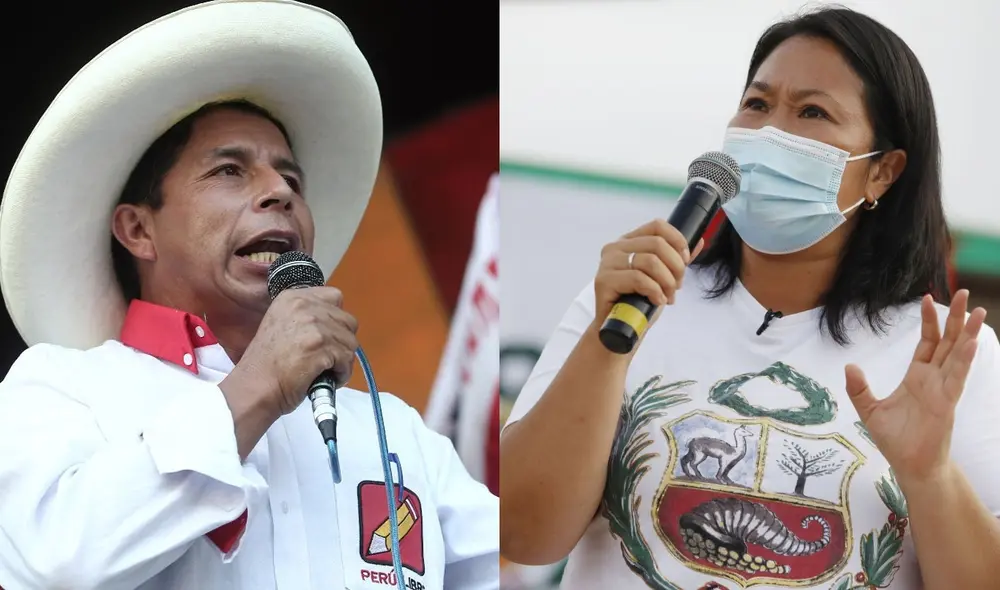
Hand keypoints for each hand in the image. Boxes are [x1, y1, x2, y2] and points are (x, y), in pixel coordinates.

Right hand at [231, 286, 358, 416]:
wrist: (255, 387)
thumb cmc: (267, 364)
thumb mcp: (281, 324)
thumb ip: (306, 316)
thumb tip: (335, 323)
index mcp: (293, 298)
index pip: (335, 296)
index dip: (336, 319)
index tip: (327, 336)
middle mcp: (304, 306)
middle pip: (348, 320)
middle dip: (342, 342)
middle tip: (329, 357)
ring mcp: (313, 326)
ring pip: (351, 342)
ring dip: (343, 360)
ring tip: (326, 371)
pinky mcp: (320, 347)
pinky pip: (346, 360)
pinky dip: (342, 374)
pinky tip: (327, 379)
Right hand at [593, 219, 703, 323]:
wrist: (620, 329)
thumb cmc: (639, 303)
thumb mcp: (662, 278)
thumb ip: (676, 259)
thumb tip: (699, 241)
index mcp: (628, 242)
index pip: (657, 226)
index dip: (677, 240)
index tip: (685, 260)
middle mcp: (615, 248)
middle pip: (657, 244)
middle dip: (675, 267)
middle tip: (677, 286)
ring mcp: (607, 264)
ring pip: (650, 261)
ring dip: (667, 282)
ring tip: (667, 296)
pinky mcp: (604, 281)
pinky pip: (639, 279)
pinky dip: (655, 291)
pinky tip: (657, 301)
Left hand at [845, 290, 985, 485]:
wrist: (910, 466)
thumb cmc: (895, 440)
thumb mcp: (869, 410)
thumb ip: (859, 388)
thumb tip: (849, 366)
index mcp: (917, 377)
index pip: (927, 342)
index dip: (929, 321)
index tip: (926, 298)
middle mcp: (933, 379)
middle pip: (946, 342)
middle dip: (954, 317)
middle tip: (962, 292)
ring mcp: (942, 390)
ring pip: (957, 355)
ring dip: (966, 333)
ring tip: (976, 310)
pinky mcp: (946, 403)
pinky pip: (956, 378)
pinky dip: (963, 360)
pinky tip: (970, 343)